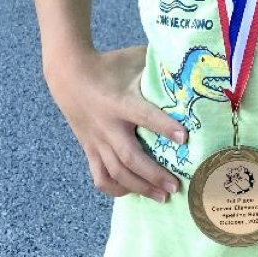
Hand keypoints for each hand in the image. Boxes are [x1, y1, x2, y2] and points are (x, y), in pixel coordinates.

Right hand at [43, 44, 188, 203]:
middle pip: (130, 157)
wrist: (68, 74)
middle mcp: (108, 125)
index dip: (165, 127)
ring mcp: (96, 140)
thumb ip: (158, 66)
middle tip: (176, 186)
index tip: (185, 138)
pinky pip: (100, 176)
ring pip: (116, 172)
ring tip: (162, 196)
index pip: (145, 116)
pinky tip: (131, 192)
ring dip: (140, 187)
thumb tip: (188, 68)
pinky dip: (115, 188)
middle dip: (154, 174)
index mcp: (121, 101)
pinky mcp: (89, 148)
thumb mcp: (134, 60)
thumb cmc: (109, 65)